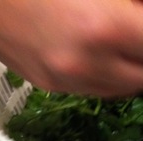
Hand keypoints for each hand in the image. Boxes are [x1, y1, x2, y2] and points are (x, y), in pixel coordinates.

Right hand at [0, 0, 142, 96]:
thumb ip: (127, 6)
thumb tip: (137, 17)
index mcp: (100, 29)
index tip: (142, 28)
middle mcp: (82, 67)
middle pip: (141, 80)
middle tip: (138, 38)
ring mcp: (62, 81)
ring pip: (118, 90)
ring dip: (132, 71)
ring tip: (128, 44)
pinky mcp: (47, 85)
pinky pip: (91, 89)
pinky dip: (107, 75)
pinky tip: (101, 52)